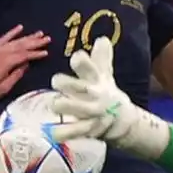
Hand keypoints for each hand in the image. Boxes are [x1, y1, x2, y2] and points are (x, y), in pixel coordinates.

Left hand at [0, 25, 48, 105]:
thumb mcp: (3, 89)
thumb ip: (15, 76)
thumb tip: (26, 65)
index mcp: (3, 64)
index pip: (22, 55)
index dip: (34, 53)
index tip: (46, 52)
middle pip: (20, 46)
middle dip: (34, 42)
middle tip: (47, 39)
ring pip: (14, 41)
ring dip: (27, 37)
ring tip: (40, 33)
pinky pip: (3, 38)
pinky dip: (11, 33)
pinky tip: (20, 27)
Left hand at [50, 37, 169, 157]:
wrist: (119, 118)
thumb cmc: (103, 91)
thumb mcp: (103, 74)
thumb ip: (101, 58)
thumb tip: (103, 39)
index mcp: (96, 79)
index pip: (89, 67)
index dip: (82, 62)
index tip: (76, 58)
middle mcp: (93, 95)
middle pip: (79, 87)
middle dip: (67, 83)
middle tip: (57, 82)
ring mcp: (90, 113)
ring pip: (75, 109)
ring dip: (64, 105)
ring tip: (55, 104)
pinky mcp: (87, 129)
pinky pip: (74, 132)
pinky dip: (63, 133)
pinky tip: (53, 133)